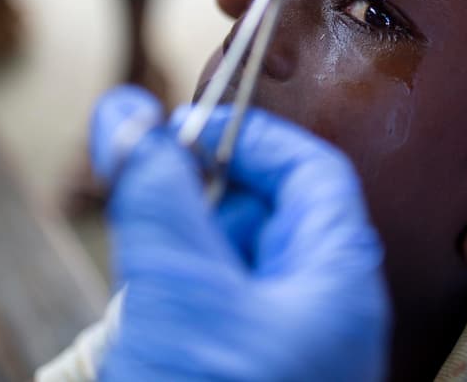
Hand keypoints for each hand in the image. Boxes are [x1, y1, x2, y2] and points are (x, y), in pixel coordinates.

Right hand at [91, 85, 390, 381]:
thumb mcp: (182, 291)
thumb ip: (156, 198)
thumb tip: (125, 111)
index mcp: (341, 277)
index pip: (309, 168)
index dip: (243, 139)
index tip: (176, 137)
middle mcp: (325, 310)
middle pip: (262, 216)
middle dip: (195, 212)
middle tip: (142, 229)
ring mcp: (289, 348)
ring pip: (226, 270)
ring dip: (175, 272)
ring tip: (147, 310)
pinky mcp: (249, 374)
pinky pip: (210, 321)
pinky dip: (173, 315)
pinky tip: (149, 342)